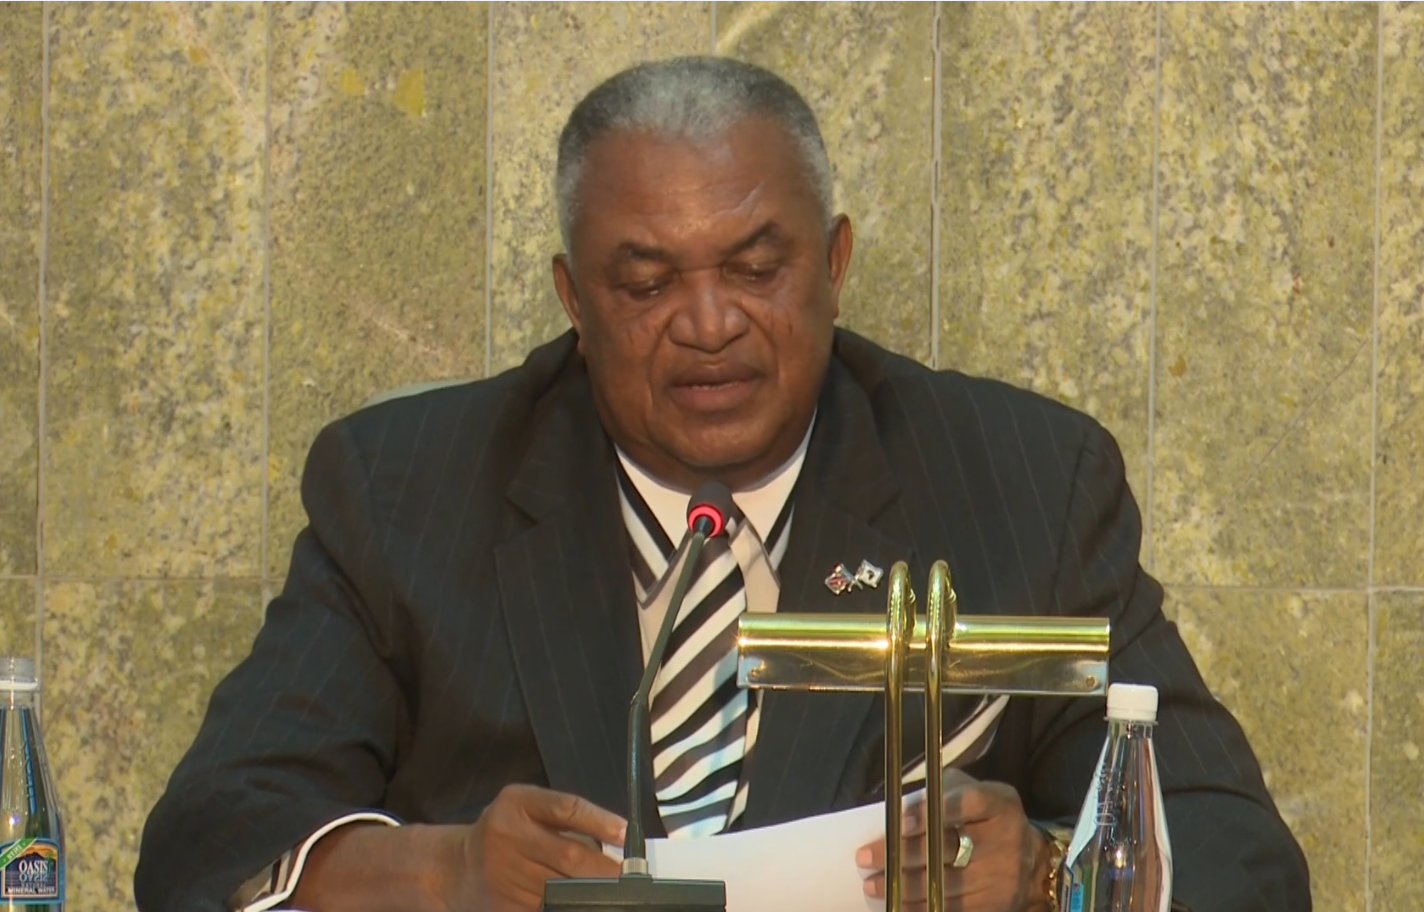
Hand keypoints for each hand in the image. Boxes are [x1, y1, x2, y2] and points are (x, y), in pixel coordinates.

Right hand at [450, 783, 627, 911]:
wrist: (455, 868)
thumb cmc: (503, 831)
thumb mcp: (525, 807)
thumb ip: (563, 816)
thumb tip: (615, 837)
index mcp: (516, 804)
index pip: (566, 808)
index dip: (600, 822)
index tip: (626, 834)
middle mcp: (507, 836)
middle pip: (569, 856)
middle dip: (605, 869)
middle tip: (629, 875)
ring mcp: (504, 874)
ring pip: (561, 888)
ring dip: (590, 892)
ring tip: (611, 893)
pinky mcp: (504, 905)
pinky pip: (545, 909)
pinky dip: (567, 907)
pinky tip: (581, 903)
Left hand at [855, 770, 1050, 911]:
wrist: (1032, 862)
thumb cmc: (987, 818)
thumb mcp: (972, 791)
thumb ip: (942, 791)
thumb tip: (900, 805)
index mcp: (999, 804)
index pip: (965, 804)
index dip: (931, 813)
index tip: (898, 822)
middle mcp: (1005, 840)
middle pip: (948, 848)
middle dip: (902, 854)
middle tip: (867, 857)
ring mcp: (1002, 877)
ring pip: (945, 884)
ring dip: (904, 886)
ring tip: (874, 884)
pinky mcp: (995, 905)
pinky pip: (953, 909)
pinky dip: (922, 907)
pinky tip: (898, 903)